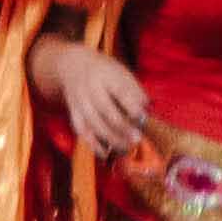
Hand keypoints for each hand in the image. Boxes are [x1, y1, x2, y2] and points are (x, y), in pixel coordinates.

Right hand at [31, 38, 154, 161]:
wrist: (73, 66)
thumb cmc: (105, 72)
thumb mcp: (122, 73)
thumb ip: (135, 91)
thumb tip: (147, 111)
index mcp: (106, 76)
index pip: (120, 92)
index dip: (132, 106)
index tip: (143, 117)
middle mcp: (90, 89)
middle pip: (105, 110)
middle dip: (122, 127)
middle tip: (137, 138)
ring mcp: (80, 102)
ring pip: (93, 124)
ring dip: (111, 139)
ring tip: (127, 148)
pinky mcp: (73, 113)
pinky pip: (82, 131)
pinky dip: (93, 144)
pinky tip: (105, 154)